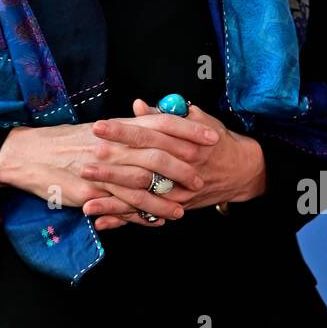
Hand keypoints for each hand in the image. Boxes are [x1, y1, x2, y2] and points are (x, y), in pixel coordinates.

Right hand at [0, 120, 188, 224]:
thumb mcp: (99, 129)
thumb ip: (128, 127)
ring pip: (143, 185)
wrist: (28, 154)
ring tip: (182, 209)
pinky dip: (143, 215)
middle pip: (158, 155)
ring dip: (166, 199)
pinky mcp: (92, 193)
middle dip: (184, 168)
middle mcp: (113, 145)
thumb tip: (156, 119)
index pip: (162, 123)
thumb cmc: (64, 142)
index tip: (211, 136)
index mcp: (117, 127)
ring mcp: (103, 170)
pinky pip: (123, 206)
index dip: (189, 129)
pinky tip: (156, 221)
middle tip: (202, 178)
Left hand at [81, 98, 266, 230]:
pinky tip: (102, 221)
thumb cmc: (216, 141)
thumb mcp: (198, 120)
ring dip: (113, 201)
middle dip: (112, 167)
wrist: (242, 171)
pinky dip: (124, 220)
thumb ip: (166, 114)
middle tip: (84, 163)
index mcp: (184, 144)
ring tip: (84, 200)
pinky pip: (146, 216)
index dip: (123, 131)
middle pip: (142, 169)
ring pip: (142, 198)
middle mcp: (181, 170)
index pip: (149, 135)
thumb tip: (138, 106)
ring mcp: (178, 193)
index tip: (100, 127)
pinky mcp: (176, 209)